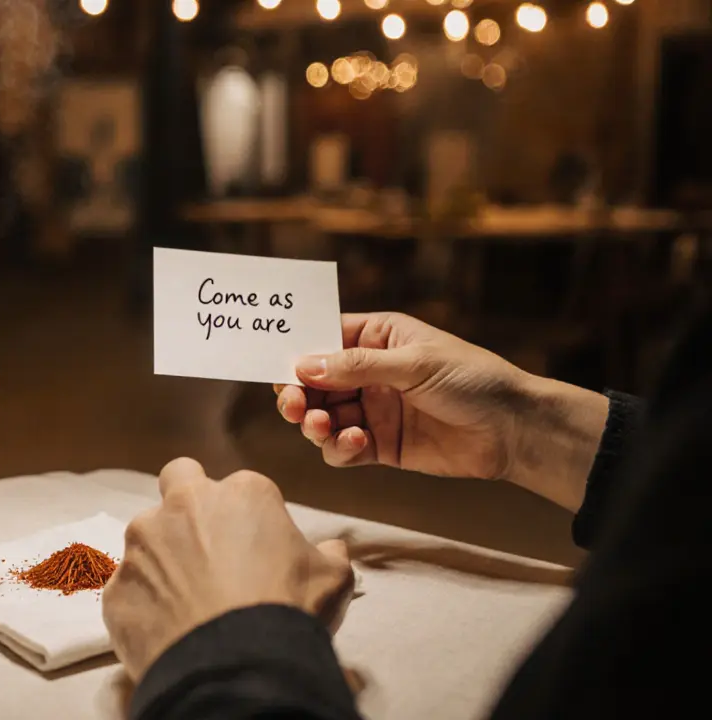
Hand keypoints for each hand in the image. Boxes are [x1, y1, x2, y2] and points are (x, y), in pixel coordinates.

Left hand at [102, 458, 353, 681]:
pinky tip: (167, 628)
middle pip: (178, 479)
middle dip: (187, 501)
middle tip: (205, 542)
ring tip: (187, 600)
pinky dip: (144, 602)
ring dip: (162, 556)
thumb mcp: (332, 579)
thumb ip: (328, 554)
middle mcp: (184, 505)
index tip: (255, 547)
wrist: (235, 664)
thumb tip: (331, 549)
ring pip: (146, 535)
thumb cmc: (287, 611)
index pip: (242, 488)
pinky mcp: (118, 584)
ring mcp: (143, 543)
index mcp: (241, 494)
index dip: (248, 517)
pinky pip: (129, 587)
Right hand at [275, 313, 607, 509]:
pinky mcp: (380, 446)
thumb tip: (304, 365)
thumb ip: (357, 366)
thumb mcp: (414, 363)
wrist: (514, 430)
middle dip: (297, 394)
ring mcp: (372, 410)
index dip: (296, 353)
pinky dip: (340, 448)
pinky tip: (357, 444)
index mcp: (376, 338)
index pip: (321, 340)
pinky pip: (343, 449)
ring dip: (314, 424)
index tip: (278, 368)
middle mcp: (367, 373)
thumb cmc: (473, 379)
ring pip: (322, 418)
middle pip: (313, 383)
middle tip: (294, 406)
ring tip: (322, 427)